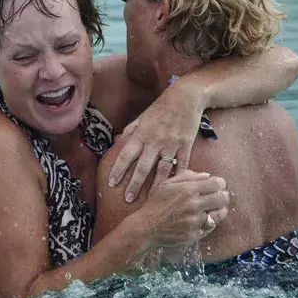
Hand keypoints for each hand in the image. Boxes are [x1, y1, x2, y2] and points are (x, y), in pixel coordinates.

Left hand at [106, 81, 204, 202]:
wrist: (185, 98)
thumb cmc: (161, 108)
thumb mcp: (141, 117)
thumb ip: (130, 131)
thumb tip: (118, 142)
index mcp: (141, 134)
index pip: (125, 155)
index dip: (118, 170)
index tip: (111, 183)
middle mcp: (154, 141)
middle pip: (143, 166)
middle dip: (134, 184)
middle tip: (128, 199)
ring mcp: (171, 144)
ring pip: (162, 169)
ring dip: (155, 186)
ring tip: (150, 200)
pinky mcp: (186, 145)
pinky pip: (182, 165)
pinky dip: (179, 178)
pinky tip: (175, 189)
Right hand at [133, 170, 229, 247]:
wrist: (146, 227)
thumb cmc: (155, 204)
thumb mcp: (167, 184)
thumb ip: (187, 176)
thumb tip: (207, 175)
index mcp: (188, 190)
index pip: (218, 183)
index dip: (220, 184)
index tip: (216, 186)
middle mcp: (194, 205)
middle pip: (223, 198)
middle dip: (222, 196)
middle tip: (217, 197)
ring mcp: (195, 221)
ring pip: (221, 213)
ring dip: (218, 210)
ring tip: (211, 209)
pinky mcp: (195, 234)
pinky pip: (211, 226)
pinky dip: (209, 222)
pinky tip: (202, 219)